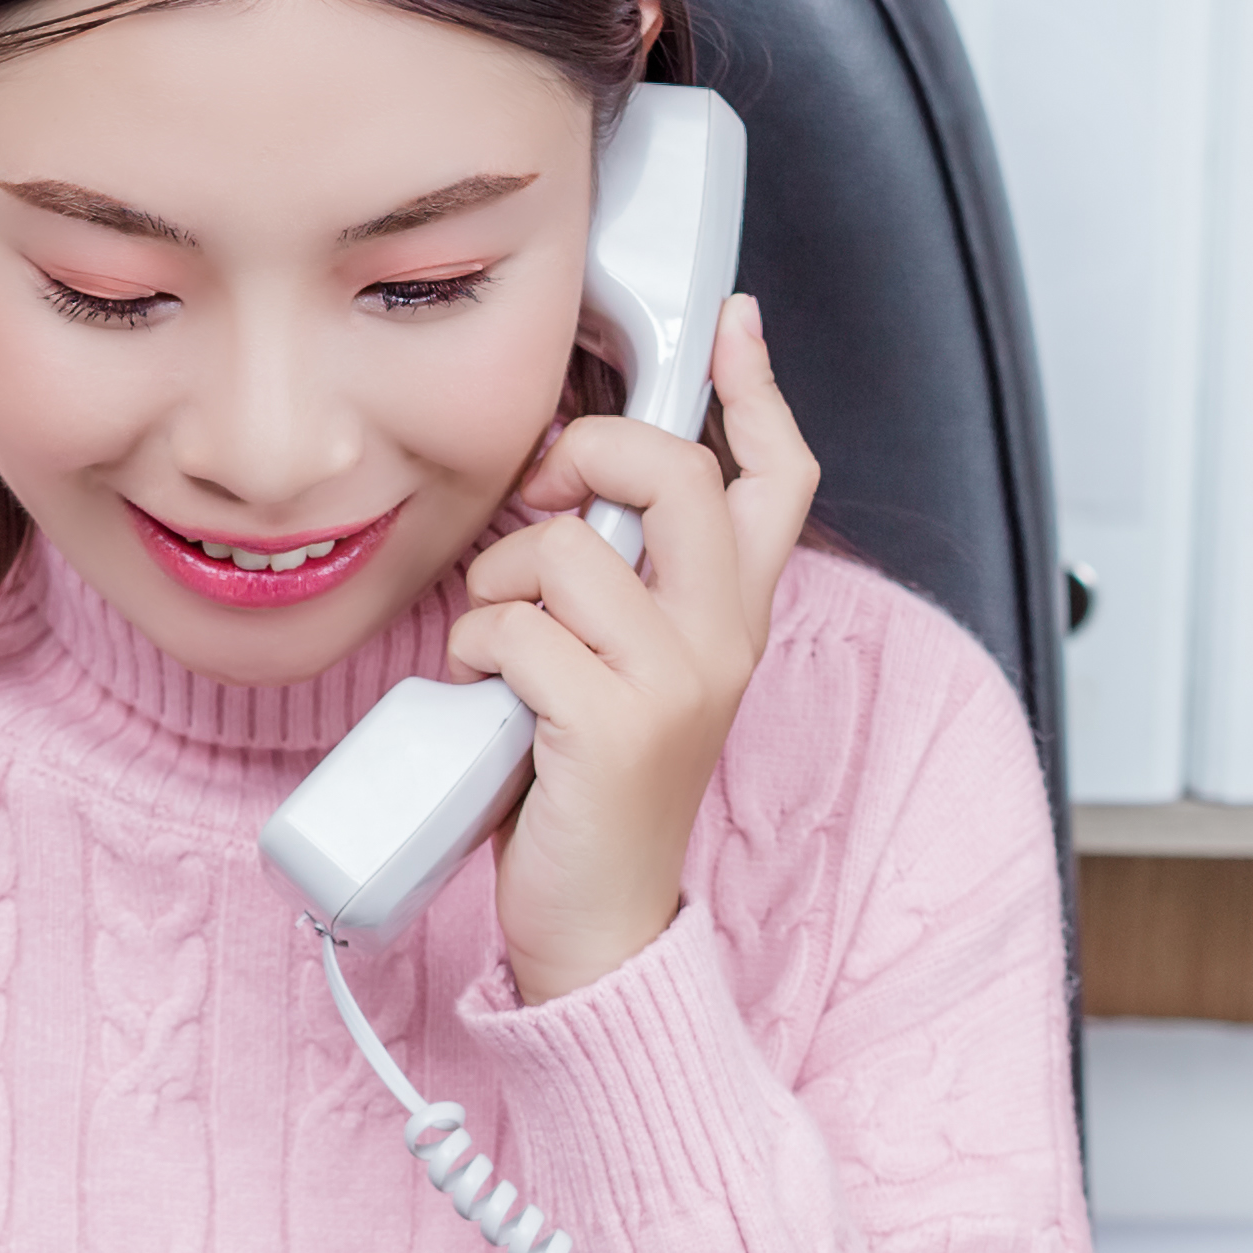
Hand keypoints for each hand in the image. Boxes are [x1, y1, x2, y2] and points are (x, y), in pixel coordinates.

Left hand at [445, 294, 816, 1006]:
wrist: (599, 926)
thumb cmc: (590, 795)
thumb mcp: (628, 672)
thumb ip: (624, 589)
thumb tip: (564, 494)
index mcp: (733, 620)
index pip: (779, 480)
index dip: (758, 392)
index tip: (734, 326)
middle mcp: (721, 641)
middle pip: (675, 473)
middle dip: (585, 454)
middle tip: (540, 497)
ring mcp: (675, 682)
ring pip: (567, 550)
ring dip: (499, 585)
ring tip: (497, 644)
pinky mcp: (612, 725)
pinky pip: (516, 629)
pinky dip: (474, 650)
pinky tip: (483, 694)